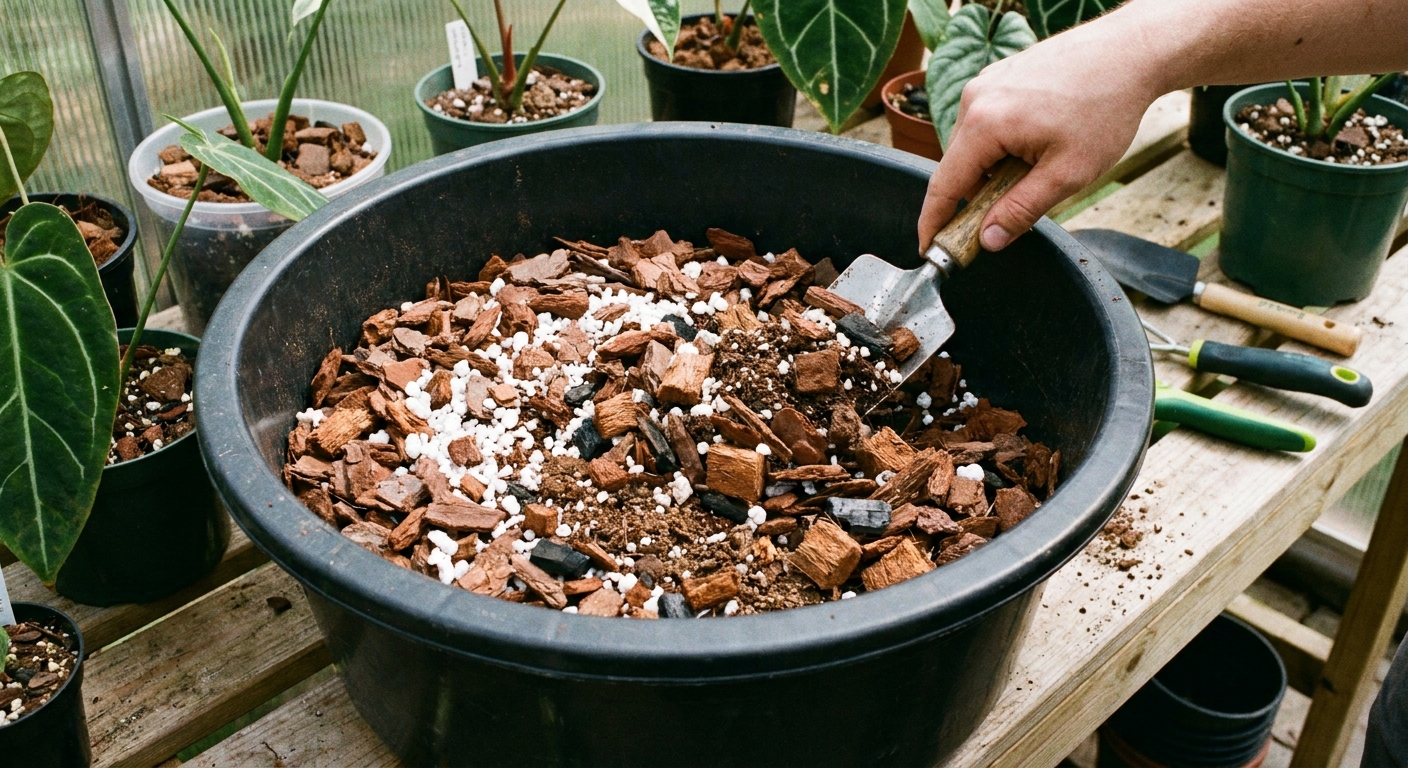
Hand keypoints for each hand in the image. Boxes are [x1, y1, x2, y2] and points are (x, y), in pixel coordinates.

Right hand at [916, 18, 1161, 251]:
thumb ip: (1021, 210)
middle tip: (1010, 214)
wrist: (1131, 51)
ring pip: (974, 143)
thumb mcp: (1067, 173)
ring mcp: (986, 83)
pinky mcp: (1000, 75)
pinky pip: (987, 121)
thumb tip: (988, 240)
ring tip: (1039, 167)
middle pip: (958, 165)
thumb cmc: (1106, 107)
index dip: (934, 222)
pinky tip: (1039, 143)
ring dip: (994, 167)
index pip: (944, 186)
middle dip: (976, 195)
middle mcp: (975, 98)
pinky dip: (1002, 143)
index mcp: (984, 124)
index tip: (930, 248)